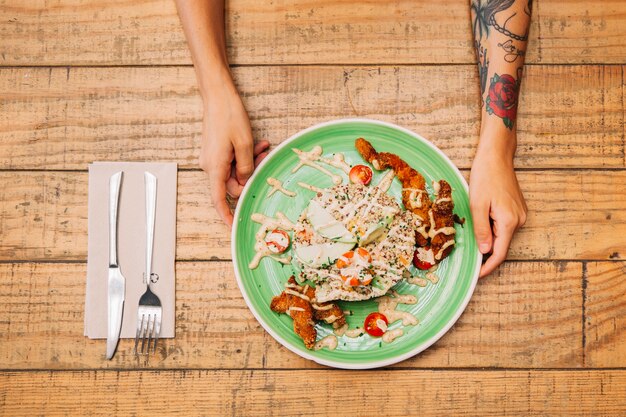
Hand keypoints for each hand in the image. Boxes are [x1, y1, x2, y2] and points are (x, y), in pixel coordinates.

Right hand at [199, 80, 268, 225]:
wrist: (218, 95)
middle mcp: (210, 165)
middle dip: (250, 176)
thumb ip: (246, 167)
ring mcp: (213, 158)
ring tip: (262, 148)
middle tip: (264, 159)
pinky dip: (245, 156)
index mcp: (214, 167)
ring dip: (250, 163)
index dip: (226, 215)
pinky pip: (232, 161)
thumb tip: (245, 181)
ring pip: (235, 171)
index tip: (233, 227)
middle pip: (232, 184)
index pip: (219, 199)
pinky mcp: (217, 151)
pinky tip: (258, 145)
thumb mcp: (244, 144)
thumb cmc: (229, 116)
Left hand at [469, 145, 526, 277]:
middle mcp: (519, 220)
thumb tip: (485, 250)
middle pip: (501, 245)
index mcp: (509, 221)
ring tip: (472, 236)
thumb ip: (481, 229)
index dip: (488, 266)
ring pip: (502, 236)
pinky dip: (493, 230)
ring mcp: (520, 214)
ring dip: (488, 240)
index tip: (477, 275)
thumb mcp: (477, 205)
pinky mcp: (517, 209)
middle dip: (486, 254)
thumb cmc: (485, 176)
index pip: (499, 253)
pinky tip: (482, 225)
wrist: (496, 156)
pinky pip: (504, 226)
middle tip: (469, 259)